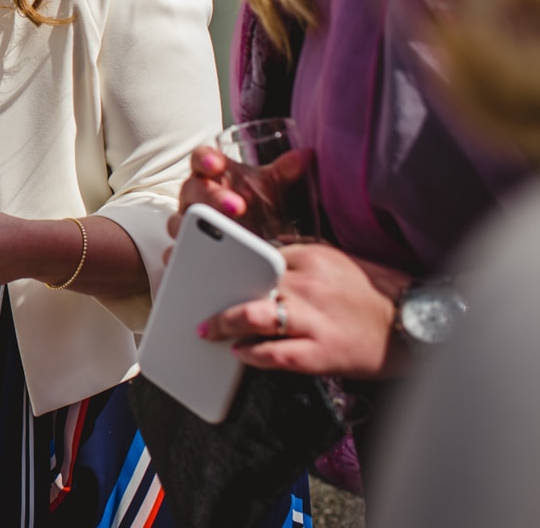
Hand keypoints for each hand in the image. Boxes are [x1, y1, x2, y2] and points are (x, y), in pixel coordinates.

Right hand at [170, 144, 311, 242]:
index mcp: (210, 175)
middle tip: (237, 206)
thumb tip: (306, 156)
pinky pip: (173, 253)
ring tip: (222, 236)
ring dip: (196, 228)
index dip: (206, 160)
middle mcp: (194, 197)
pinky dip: (182, 256)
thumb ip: (284, 172)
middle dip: (212, 197)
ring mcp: (186, 223)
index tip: (218, 163)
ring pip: (177, 222)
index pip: (200, 159)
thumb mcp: (270, 187)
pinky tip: (199, 263)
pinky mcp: (185, 250)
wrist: (251, 239)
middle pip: (190, 190)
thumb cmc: (255, 205)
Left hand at [198, 243, 411, 378]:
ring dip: (224, 324)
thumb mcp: (335, 262)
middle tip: (190, 298)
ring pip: (255, 316)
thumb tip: (259, 263)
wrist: (419, 322)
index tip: (199, 264)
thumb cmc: (374, 293)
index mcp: (310, 256)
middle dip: (212, 290)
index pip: (254, 255)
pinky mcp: (324, 351)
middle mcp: (308, 283)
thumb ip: (297, 260)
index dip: (223, 263)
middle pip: (246, 281)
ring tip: (207, 330)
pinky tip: (240, 354)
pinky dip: (253, 354)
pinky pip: (277, 353)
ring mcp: (315, 318)